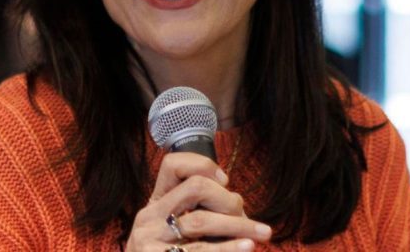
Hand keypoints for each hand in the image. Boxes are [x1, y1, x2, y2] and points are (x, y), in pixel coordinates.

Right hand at [126, 152, 271, 250]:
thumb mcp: (177, 236)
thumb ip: (199, 217)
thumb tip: (238, 206)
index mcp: (154, 205)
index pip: (172, 165)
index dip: (202, 165)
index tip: (226, 181)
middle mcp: (148, 218)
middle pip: (195, 187)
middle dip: (228, 199)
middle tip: (246, 216)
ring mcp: (147, 241)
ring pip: (200, 221)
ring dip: (238, 226)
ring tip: (262, 234)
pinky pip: (198, 250)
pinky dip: (227, 249)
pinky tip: (246, 247)